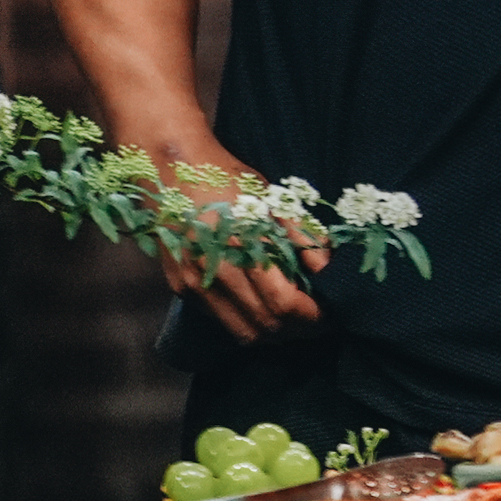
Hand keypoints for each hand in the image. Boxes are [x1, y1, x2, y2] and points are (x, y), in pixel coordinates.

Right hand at [142, 137, 325, 343]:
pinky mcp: (181, 287)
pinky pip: (221, 318)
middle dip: (299, 328)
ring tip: (296, 319)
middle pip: (264, 325)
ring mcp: (193, 283)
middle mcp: (213, 271)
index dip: (312, 315)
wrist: (169, 168)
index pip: (282, 303)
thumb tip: (327, 268)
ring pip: (241, 331)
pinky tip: (263, 305)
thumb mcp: (270, 197)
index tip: (332, 312)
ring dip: (274, 332)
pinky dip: (247, 319)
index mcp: (241, 245)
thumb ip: (301, 234)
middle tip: (320, 319)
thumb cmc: (226, 177)